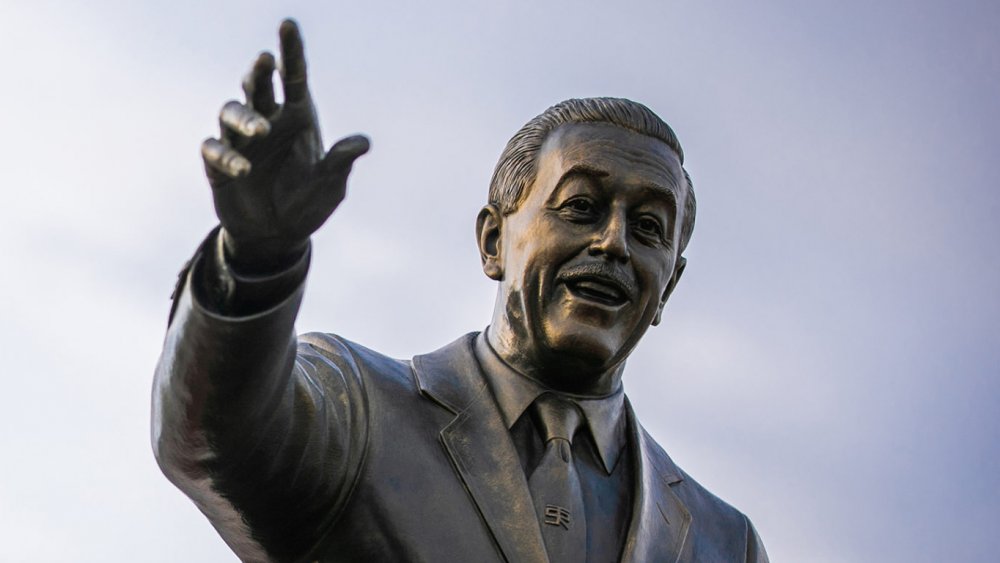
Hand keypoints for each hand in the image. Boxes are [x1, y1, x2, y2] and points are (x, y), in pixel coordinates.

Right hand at [201, 19, 369, 272]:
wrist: (278, 237)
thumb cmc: (308, 205)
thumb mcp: (330, 186)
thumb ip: (340, 163)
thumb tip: (363, 143)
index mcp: (297, 118)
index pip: (294, 77)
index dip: (291, 51)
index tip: (289, 24)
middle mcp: (267, 122)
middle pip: (257, 86)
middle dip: (259, 71)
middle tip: (265, 61)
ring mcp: (240, 142)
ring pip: (231, 111)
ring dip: (244, 116)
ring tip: (261, 129)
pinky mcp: (219, 165)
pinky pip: (214, 149)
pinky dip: (226, 155)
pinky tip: (243, 168)